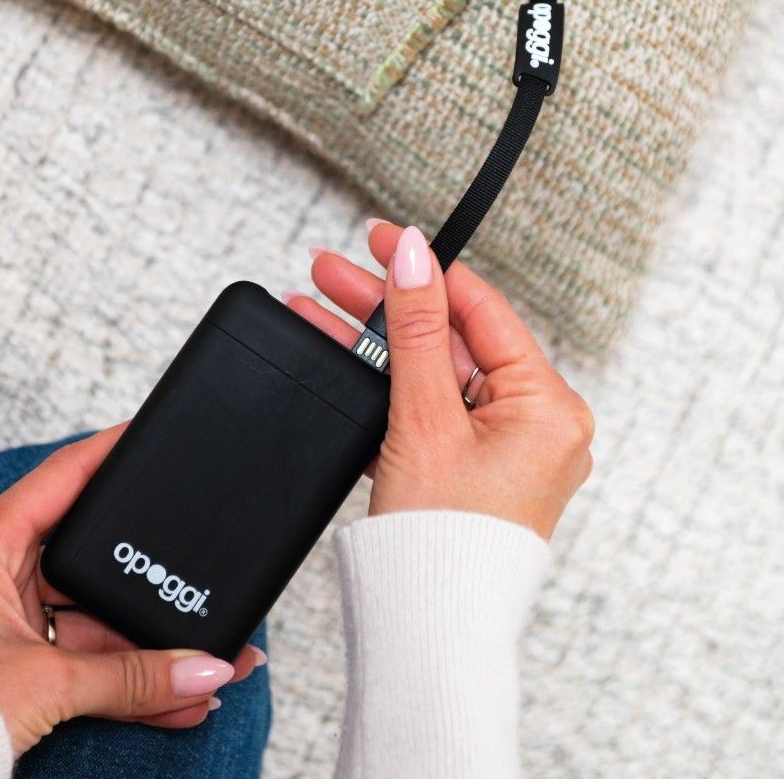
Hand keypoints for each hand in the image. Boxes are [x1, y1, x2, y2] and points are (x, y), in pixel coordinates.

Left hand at [0, 427, 263, 756]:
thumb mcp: (44, 685)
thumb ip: (131, 677)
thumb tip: (204, 673)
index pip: (62, 476)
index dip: (109, 450)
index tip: (151, 433)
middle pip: (96, 557)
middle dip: (153, 579)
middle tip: (200, 564)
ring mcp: (13, 619)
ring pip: (99, 618)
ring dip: (151, 646)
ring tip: (206, 658)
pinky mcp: (23, 660)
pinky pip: (90, 658)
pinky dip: (130, 676)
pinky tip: (176, 691)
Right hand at [285, 222, 594, 538]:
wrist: (429, 627)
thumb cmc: (444, 540)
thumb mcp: (425, 417)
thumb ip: (417, 329)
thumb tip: (413, 254)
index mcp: (547, 403)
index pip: (480, 310)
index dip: (425, 270)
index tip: (381, 239)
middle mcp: (533, 421)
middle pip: (448, 339)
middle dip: (384, 306)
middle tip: (330, 272)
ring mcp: (501, 445)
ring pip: (431, 373)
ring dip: (374, 342)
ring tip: (319, 306)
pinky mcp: (470, 466)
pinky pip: (429, 408)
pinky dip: (386, 386)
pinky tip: (341, 355)